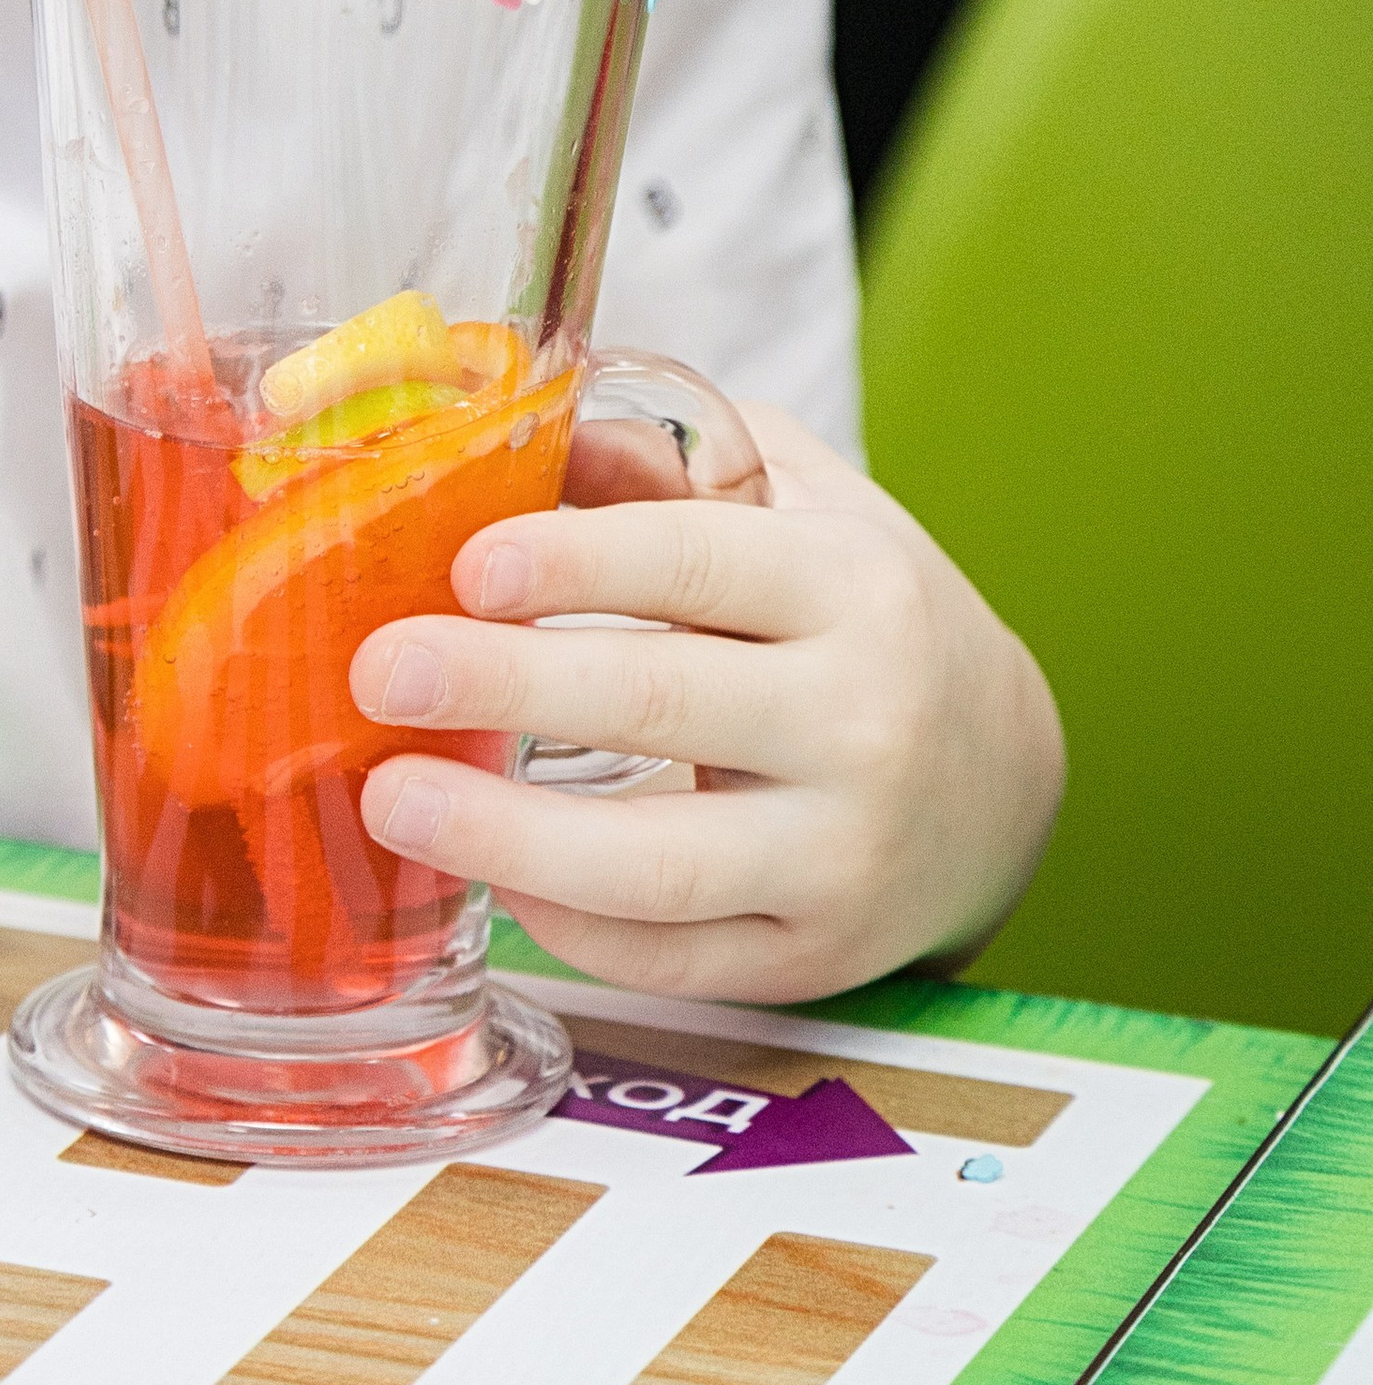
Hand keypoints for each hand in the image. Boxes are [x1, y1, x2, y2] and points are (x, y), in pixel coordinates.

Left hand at [349, 402, 1062, 1003]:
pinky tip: (491, 879)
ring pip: (660, 864)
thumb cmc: (857, 611)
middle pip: (662, 703)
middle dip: (504, 686)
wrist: (1000, 774)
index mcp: (851, 583)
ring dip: (508, 836)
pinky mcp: (812, 955)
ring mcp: (842, 853)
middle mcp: (862, 719)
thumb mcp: (795, 502)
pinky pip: (672, 957)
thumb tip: (512, 427)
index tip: (467, 566)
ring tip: (393, 799)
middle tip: (384, 671)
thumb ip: (662, 461)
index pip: (700, 561)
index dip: (576, 560)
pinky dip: (570, 926)